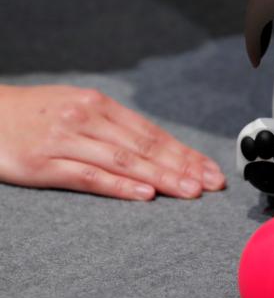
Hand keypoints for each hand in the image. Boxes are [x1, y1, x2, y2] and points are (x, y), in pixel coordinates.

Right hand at [0, 85, 224, 199]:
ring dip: (161, 176)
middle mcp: (88, 119)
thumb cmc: (38, 113)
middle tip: (211, 182)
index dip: (184, 152)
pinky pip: (88, 175)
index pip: (153, 133)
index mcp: (101, 105)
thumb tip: (157, 147)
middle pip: (145, 146)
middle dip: (184, 166)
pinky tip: (144, 193)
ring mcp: (66, 140)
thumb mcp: (79, 107)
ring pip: (124, 160)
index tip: (209, 168)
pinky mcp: (44, 163)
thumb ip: (115, 126)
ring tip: (190, 190)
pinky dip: (119, 185)